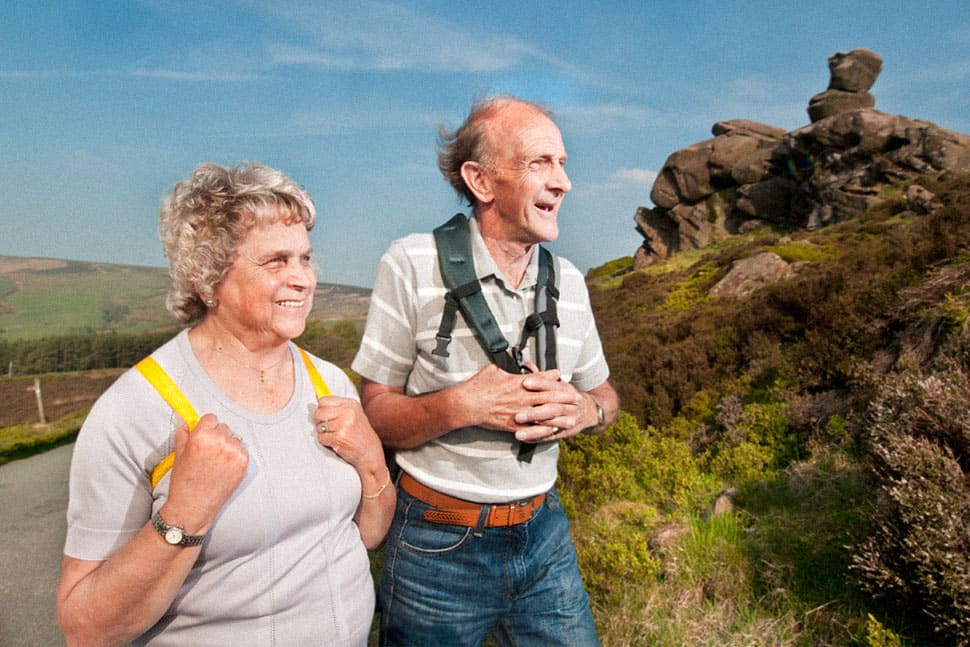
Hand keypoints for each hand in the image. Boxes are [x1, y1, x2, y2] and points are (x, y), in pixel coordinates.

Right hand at [165, 413, 248, 533]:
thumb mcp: (179, 454)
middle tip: (208, 453)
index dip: (205, 427)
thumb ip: (183, 435)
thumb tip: (187, 423)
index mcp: (201, 436)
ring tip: (215, 462)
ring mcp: (234, 452)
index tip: (204, 434)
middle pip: (223, 427)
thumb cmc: (183, 482)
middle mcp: (220, 441)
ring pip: (233, 438)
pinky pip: (241, 450)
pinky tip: (224, 468)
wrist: (193, 506)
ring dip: (227, 445)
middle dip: (216, 436)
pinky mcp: (244, 463)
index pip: (211, 418)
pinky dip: (235, 456)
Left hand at [314, 396, 383, 469]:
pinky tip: (335, 441)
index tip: (325, 414)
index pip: (323, 400)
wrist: (369, 451)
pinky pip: (321, 438)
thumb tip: (317, 397)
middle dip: (320, 421)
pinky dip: (325, 441)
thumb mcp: (353, 414)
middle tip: (329, 426)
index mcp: (350, 404)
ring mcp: (343, 425)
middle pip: (318, 413)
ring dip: (323, 433)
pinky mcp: (338, 438)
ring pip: (318, 426)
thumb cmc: (360, 434)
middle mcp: (347, 412)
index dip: (321, 409)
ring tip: (334, 434)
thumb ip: (337, 406)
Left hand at [512, 373, 590, 442]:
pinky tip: (525, 438)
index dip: (540, 384)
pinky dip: (537, 438)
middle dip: (534, 413)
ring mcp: (569, 420)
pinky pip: (550, 437)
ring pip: (552, 425)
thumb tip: (527, 365)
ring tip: (519, 431)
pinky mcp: (565, 432)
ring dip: (534, 430)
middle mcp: (570, 405)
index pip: (553, 386)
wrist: (588, 412)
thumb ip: (542, 377)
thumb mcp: (558, 384)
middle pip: (552, 409)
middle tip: (518, 415)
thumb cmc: (567, 397)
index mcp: (567, 391)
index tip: (525, 383)